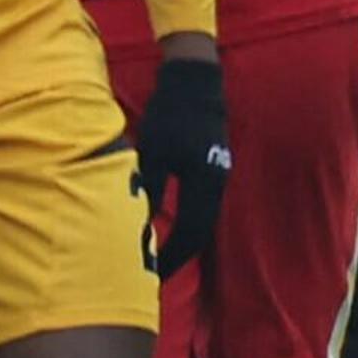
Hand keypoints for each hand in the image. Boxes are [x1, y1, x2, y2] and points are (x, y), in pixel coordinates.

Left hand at [133, 48, 231, 276]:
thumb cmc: (171, 114)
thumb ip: (150, 185)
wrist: (195, 84)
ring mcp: (217, 175)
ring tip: (162, 256)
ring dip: (183, 239)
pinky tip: (169, 227)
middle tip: (158, 274)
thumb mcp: (154, 151)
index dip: (173, 255)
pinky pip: (199, 205)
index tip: (156, 273)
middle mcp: (216, 184)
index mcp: (204, 183)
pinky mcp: (211, 167)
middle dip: (179, 254)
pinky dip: (185, 221)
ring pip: (200, 218)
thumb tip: (141, 219)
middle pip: (199, 231)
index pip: (190, 232)